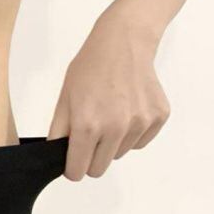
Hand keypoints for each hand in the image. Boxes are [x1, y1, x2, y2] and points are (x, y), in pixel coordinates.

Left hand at [48, 6, 170, 180]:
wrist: (123, 42)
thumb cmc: (90, 69)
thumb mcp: (63, 101)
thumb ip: (58, 134)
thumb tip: (56, 159)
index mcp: (87, 126)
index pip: (77, 171)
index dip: (71, 168)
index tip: (71, 161)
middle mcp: (115, 127)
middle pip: (98, 169)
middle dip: (90, 158)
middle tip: (89, 135)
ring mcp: (139, 123)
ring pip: (118, 155)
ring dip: (111, 144)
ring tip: (108, 115)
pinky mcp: (157, 117)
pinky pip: (138, 143)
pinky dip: (130, 134)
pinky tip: (125, 111)